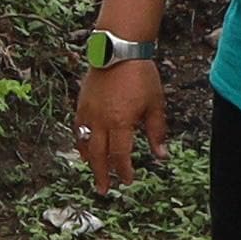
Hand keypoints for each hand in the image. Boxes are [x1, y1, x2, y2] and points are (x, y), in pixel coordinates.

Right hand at [74, 56, 164, 193]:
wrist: (119, 50)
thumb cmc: (140, 75)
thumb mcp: (155, 104)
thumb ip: (156, 132)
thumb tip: (161, 155)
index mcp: (121, 122)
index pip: (120, 155)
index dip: (124, 171)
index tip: (128, 180)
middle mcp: (101, 121)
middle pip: (99, 155)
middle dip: (102, 174)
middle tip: (104, 190)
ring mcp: (89, 112)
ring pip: (85, 144)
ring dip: (90, 161)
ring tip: (94, 172)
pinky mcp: (82, 104)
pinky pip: (79, 129)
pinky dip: (81, 142)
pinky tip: (85, 149)